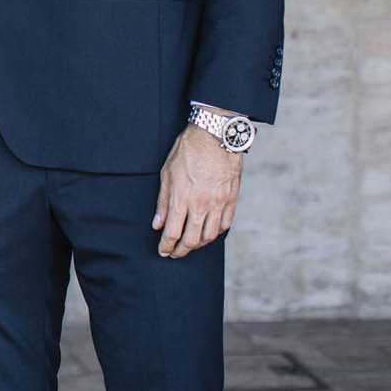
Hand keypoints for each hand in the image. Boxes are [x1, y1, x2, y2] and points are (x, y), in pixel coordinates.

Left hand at [153, 124, 242, 257]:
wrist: (216, 137)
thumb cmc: (187, 151)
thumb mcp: (167, 173)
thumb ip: (163, 202)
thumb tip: (158, 224)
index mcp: (182, 198)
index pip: (173, 232)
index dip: (167, 246)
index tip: (163, 251)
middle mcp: (202, 205)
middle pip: (192, 239)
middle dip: (181, 251)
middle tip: (174, 253)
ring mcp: (219, 204)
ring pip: (210, 236)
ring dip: (198, 245)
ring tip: (190, 245)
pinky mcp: (232, 200)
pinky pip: (225, 224)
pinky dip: (216, 233)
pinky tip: (209, 233)